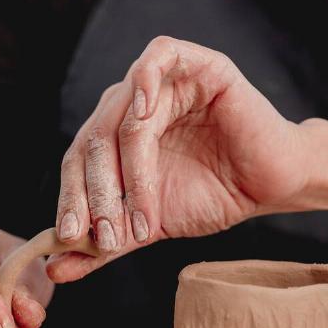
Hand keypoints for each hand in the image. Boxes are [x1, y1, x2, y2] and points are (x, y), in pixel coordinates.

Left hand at [50, 36, 308, 281]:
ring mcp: (161, 83)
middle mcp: (130, 106)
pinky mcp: (197, 65)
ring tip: (144, 221)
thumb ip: (105, 244)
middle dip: (98, 195)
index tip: (70, 237)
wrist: (270, 186)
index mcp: (114, 136)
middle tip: (110, 239)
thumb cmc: (212, 197)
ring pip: (125, 120)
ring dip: (130, 176)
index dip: (69, 198)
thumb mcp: (149, 226)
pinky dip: (145, 80)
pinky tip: (144, 112)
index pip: (76, 161)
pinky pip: (159, 57)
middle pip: (94, 142)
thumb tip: (57, 270)